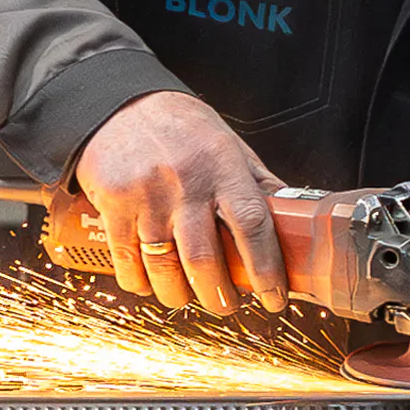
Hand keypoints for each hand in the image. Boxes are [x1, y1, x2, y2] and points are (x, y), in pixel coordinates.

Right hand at [73, 91, 288, 316]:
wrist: (118, 104)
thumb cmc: (181, 128)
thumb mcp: (228, 145)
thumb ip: (257, 183)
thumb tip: (294, 216)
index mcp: (222, 167)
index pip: (252, 224)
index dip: (266, 268)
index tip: (275, 297)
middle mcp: (185, 183)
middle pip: (204, 258)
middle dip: (219, 296)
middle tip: (226, 305)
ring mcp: (146, 196)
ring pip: (164, 268)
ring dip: (179, 296)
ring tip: (188, 298)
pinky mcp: (114, 205)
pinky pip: (127, 261)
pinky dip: (139, 283)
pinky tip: (149, 284)